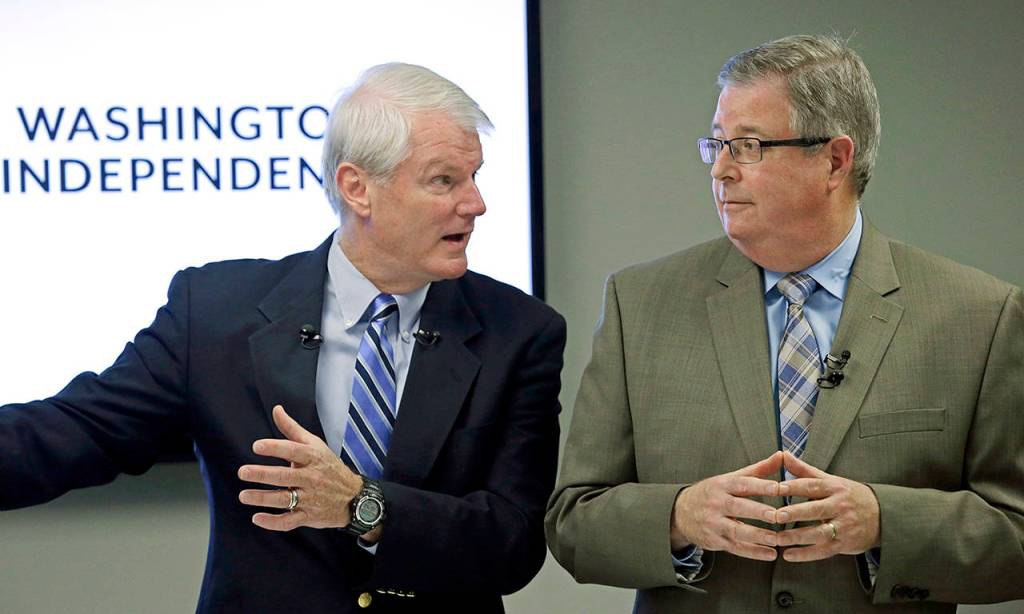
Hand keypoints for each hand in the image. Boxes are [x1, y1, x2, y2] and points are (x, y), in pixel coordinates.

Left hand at [238, 405, 364, 532]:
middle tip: (243, 472)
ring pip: (284, 499)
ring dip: (262, 498)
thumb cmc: (329, 467)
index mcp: (313, 458)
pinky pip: (289, 521)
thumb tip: (276, 409)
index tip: (257, 446)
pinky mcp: (309, 516)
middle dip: (262, 474)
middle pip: (285, 476)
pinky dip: (273, 522)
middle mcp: (312, 478)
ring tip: (244, 495)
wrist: (354, 496)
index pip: (293, 450)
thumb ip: (292, 429)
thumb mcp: (315, 445)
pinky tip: (257, 518)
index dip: (275, 448)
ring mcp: (310, 498)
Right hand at [670, 451, 782, 560]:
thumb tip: (781, 456)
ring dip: (758, 536)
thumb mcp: (731, 478)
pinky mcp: (714, 540)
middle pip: (738, 507)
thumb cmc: (713, 493)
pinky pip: (735, 548)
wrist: (680, 512)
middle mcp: (716, 503)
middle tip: (777, 516)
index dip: (761, 486)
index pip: (742, 484)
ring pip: (737, 531)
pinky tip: (770, 554)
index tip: (779, 488)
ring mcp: (714, 523)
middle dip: (758, 512)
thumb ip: (758, 470)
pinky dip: (753, 552)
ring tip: (776, 539)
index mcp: (722, 485)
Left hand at [774, 451, 879, 560]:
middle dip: (795, 513)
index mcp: (834, 488)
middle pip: (815, 510)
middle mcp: (839, 506)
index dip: (794, 487)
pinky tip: (788, 555)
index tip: (776, 488)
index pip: (812, 486)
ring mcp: (843, 526)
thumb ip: (804, 470)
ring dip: (796, 537)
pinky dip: (805, 554)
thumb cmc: (849, 495)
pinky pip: (822, 551)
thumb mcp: (830, 480)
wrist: (882, 516)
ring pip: (818, 532)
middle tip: (775, 515)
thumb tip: (783, 454)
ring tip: (777, 538)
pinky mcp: (844, 544)